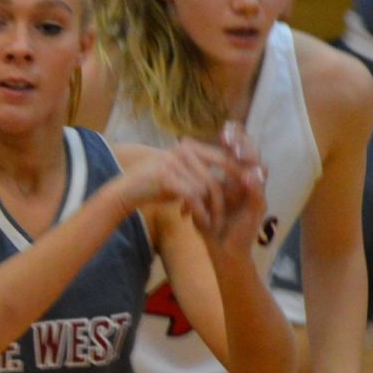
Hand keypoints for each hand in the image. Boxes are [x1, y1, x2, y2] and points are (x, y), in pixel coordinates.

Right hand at [115, 139, 240, 230]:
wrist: (125, 192)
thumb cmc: (153, 187)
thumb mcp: (179, 177)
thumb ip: (198, 175)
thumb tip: (221, 183)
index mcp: (189, 147)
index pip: (221, 157)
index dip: (236, 174)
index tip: (247, 193)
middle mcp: (183, 149)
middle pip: (217, 172)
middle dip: (227, 195)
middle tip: (234, 212)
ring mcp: (174, 161)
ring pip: (206, 187)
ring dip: (212, 209)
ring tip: (214, 225)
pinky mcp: (166, 176)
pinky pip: (192, 196)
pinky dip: (200, 212)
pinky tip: (202, 225)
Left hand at [197, 122, 267, 250]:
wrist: (221, 249)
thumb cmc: (211, 222)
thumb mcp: (202, 193)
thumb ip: (198, 172)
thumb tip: (185, 142)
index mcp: (236, 176)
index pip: (240, 150)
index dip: (235, 137)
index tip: (224, 129)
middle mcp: (250, 182)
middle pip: (252, 154)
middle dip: (243, 142)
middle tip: (230, 136)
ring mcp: (256, 195)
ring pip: (260, 170)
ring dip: (250, 159)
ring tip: (239, 151)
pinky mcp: (258, 210)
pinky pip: (259, 195)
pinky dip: (255, 185)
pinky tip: (248, 177)